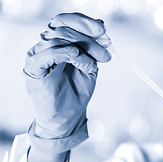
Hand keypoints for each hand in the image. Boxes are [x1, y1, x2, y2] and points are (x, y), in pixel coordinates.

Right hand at [24, 12, 110, 141]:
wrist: (68, 116)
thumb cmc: (77, 91)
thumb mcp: (91, 67)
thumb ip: (94, 51)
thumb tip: (103, 34)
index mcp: (62, 43)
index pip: (69, 22)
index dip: (86, 22)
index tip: (103, 30)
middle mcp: (49, 45)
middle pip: (64, 27)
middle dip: (88, 36)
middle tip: (104, 47)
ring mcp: (40, 55)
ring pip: (57, 38)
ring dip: (81, 47)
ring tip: (92, 64)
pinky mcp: (34, 69)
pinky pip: (46, 54)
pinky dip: (64, 52)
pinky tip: (77, 56)